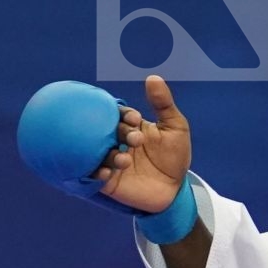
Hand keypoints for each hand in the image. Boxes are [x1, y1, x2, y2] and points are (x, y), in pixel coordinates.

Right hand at [91, 75, 190, 213]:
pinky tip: (109, 173)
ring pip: (97, 152)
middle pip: (105, 131)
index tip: (136, 119)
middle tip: (136, 140)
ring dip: (109, 155)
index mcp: (130, 126)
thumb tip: (153, 77)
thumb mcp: (175, 127)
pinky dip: (97, 172)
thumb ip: (164, 104)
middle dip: (119, 133)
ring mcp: (110, 160)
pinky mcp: (106, 180)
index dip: (124, 115)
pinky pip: (93, 174)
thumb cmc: (174, 156)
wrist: (174, 189)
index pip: (118, 114)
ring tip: (125, 160)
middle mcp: (116, 141)